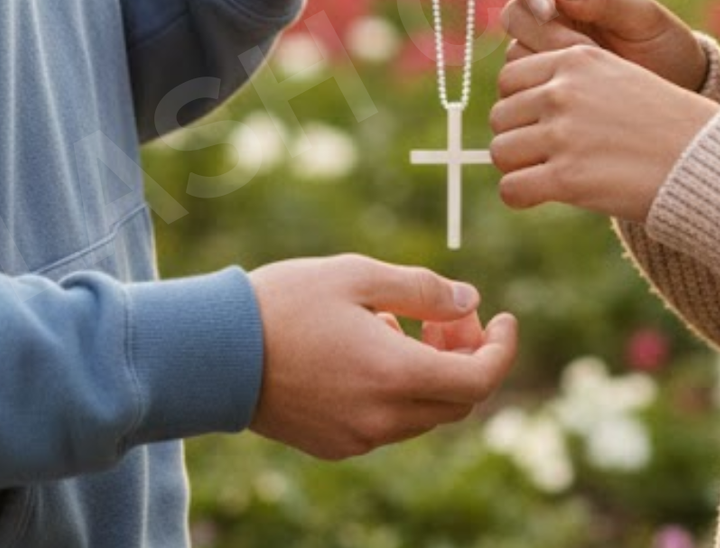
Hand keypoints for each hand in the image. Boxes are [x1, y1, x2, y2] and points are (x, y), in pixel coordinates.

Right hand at [248, 254, 517, 457]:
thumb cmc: (285, 302)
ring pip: (424, 414)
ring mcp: (358, 437)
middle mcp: (382, 418)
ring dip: (433, 372)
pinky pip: (389, 423)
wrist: (215, 352)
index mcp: (394, 375)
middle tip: (448, 313)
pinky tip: (371, 349)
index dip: (501, 349)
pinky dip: (401, 389)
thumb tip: (469, 300)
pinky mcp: (335, 445)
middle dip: (467, 356)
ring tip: (403, 324)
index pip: (479, 381)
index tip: (503, 318)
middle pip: (457, 402)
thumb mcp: (358, 275)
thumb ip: (421, 289)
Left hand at [490, 40, 719, 222]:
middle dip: (517, 137)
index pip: (509, 78)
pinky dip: (519, 196)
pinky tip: (541, 196)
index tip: (539, 125)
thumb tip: (521, 105)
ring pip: (501, 151)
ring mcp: (563, 132)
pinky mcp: (567, 177)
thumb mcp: (617, 78)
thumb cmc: (665, 123)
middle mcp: (563, 90)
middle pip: (500, 115)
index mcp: (575, 59)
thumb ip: (572, 82)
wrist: (704, 159)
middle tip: (543, 156)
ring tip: (546, 176)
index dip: (520, 106)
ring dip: (518, 167)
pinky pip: (512, 188)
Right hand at [501, 0, 708, 90]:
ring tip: (591, 72)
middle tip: (583, 51)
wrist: (676, 84)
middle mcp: (550, 9)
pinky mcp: (545, 79)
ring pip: (515, 49)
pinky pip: (524, 81)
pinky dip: (545, 85)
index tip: (548, 11)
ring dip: (547, 62)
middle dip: (544, 34)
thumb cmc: (663, 40)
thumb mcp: (641, 14)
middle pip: (514, 13)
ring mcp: (545, 46)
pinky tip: (580, 89)